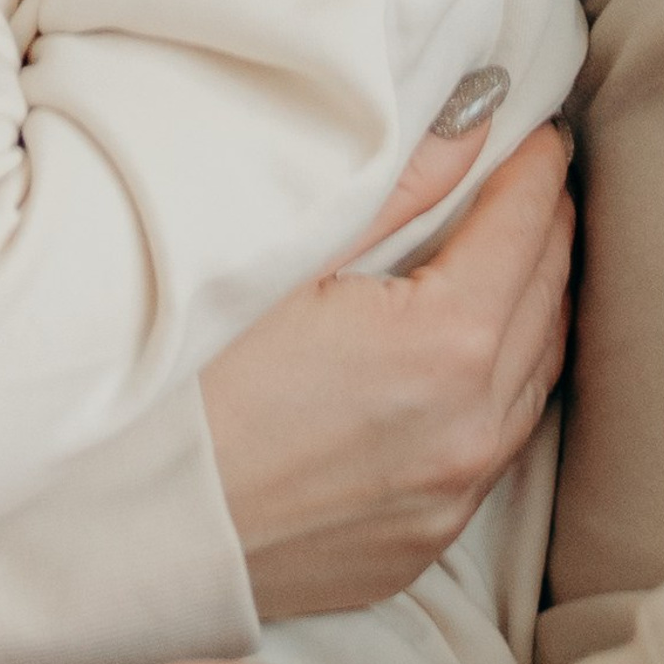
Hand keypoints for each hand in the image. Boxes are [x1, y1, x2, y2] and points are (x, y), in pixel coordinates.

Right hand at [201, 121, 573, 617]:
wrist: (119, 529)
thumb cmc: (181, 379)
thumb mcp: (286, 256)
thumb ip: (399, 184)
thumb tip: (475, 118)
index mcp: (445, 345)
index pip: (525, 227)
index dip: (535, 165)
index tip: (539, 127)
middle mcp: (468, 431)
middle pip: (545, 298)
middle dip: (544, 225)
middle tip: (532, 173)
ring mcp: (446, 500)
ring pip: (533, 378)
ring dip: (534, 305)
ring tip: (517, 250)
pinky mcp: (416, 545)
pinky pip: (497, 448)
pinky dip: (505, 384)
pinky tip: (477, 355)